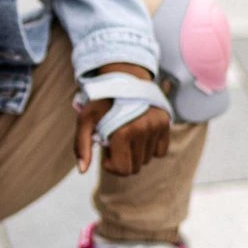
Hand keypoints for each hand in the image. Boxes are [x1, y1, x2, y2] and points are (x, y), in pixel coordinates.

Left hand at [75, 62, 170, 176]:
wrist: (123, 77)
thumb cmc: (101, 100)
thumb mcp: (85, 119)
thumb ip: (81, 146)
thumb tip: (82, 170)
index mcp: (123, 131)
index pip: (122, 169)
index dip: (111, 165)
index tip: (106, 151)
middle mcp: (143, 129)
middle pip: (135, 168)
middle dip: (122, 159)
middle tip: (115, 140)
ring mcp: (157, 126)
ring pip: (146, 160)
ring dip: (135, 153)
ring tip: (126, 134)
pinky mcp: (166, 123)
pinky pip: (160, 152)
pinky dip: (150, 148)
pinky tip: (140, 135)